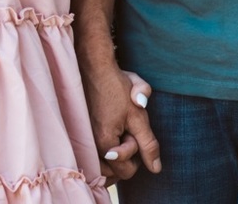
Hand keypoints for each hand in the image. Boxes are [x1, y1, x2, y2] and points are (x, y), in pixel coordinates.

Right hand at [82, 61, 160, 180]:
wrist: (96, 67)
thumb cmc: (117, 87)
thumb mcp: (138, 115)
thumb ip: (148, 144)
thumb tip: (156, 169)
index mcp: (104, 144)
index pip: (127, 172)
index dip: (136, 152)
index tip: (133, 130)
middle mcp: (90, 146)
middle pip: (114, 171)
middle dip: (124, 154)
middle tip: (126, 130)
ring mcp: (84, 139)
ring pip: (104, 165)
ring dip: (115, 152)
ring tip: (119, 129)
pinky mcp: (81, 132)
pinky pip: (94, 155)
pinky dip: (106, 150)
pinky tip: (111, 133)